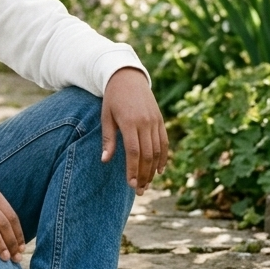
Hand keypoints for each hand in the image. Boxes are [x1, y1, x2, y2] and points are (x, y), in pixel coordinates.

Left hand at [101, 67, 167, 195]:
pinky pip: (164, 142)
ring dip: (153, 170)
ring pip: (158, 151)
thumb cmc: (112, 99)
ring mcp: (155, 121)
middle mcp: (145, 122)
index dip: (133, 170)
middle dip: (144, 175)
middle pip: (147, 155)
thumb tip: (105, 160)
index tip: (131, 185)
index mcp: (129, 122)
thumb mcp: (106, 116)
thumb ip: (108, 139)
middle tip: (139, 190)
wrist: (127, 78)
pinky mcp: (161, 120)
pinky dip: (163, 158)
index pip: (133, 152)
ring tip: (147, 184)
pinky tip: (159, 170)